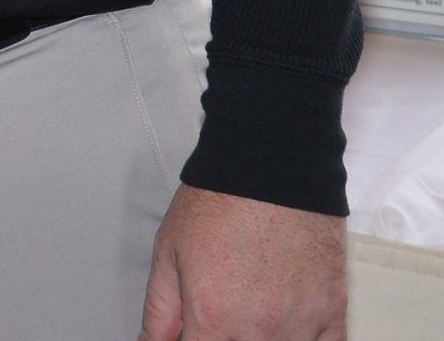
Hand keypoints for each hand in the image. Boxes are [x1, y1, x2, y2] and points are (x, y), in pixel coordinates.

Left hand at [138, 185, 346, 340]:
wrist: (271, 168)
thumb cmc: (220, 201)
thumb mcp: (168, 251)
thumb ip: (160, 310)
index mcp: (213, 317)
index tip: (190, 332)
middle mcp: (259, 330)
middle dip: (223, 337)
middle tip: (218, 315)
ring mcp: (301, 326)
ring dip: (258, 338)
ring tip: (247, 310)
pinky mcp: (333, 312)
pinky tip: (285, 329)